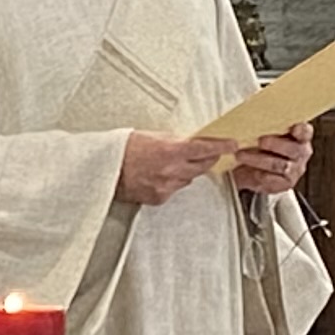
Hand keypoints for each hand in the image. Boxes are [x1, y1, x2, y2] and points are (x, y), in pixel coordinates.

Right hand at [116, 133, 233, 207]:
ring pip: (188, 179)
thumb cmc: (121, 150)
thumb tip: (189, 141)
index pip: (205, 149)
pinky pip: (174, 189)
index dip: (221, 147)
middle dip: (206, 158)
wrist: (103, 170)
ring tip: (170, 163)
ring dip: (186, 171)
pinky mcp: (159, 198)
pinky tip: (158, 175)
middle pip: (202, 166)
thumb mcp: (150, 136)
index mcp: (170, 151)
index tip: (231, 144)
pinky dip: (171, 182)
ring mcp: (166, 187)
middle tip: (206, 152)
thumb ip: (173, 140)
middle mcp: (171, 171)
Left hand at [227, 126, 313, 196]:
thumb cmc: (259, 145)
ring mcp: (294, 170)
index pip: (305, 132)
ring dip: (259, 159)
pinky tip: (246, 169)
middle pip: (294, 149)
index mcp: (300, 136)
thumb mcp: (262, 131)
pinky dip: (258, 174)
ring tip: (241, 155)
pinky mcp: (284, 184)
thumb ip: (261, 126)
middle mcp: (301, 153)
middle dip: (275, 144)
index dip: (301, 130)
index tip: (294, 128)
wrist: (249, 169)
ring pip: (280, 165)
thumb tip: (241, 124)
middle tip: (259, 141)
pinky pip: (272, 179)